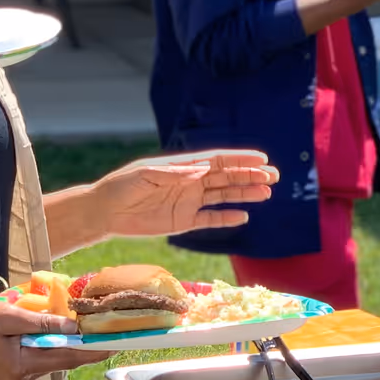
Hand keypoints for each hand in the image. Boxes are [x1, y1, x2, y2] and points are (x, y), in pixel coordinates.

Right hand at [0, 301, 115, 379]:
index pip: (65, 358)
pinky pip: (40, 360)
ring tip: (82, 328)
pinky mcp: (15, 376)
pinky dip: (49, 347)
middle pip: (61, 360)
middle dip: (82, 346)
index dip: (91, 351)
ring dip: (63, 344)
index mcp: (21, 367)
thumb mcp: (11, 317)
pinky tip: (54, 334)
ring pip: (51, 360)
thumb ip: (42, 323)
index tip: (113, 346)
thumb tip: (73, 326)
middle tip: (106, 334)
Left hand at [91, 149, 279, 236]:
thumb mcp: (145, 175)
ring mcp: (189, 202)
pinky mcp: (183, 221)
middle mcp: (190, 182)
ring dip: (245, 194)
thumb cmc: (121, 187)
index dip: (240, 159)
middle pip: (226, 178)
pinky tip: (244, 216)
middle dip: (250, 176)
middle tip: (274, 176)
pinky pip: (210, 219)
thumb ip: (173, 173)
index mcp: (183, 167)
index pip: (217, 161)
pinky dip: (226, 217)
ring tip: (267, 193)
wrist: (104, 211)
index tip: (262, 158)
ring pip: (224, 196)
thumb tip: (201, 170)